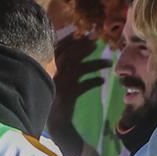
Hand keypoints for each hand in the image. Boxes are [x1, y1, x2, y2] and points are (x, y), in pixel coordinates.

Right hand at [47, 32, 107, 155]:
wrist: (53, 123)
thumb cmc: (55, 99)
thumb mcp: (56, 79)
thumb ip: (62, 66)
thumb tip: (76, 50)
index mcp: (48, 68)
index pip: (58, 49)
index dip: (69, 40)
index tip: (81, 32)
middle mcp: (53, 74)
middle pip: (70, 55)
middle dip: (83, 46)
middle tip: (96, 38)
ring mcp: (60, 84)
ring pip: (79, 69)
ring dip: (95, 64)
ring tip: (108, 63)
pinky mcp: (68, 96)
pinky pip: (83, 86)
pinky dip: (93, 82)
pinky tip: (102, 81)